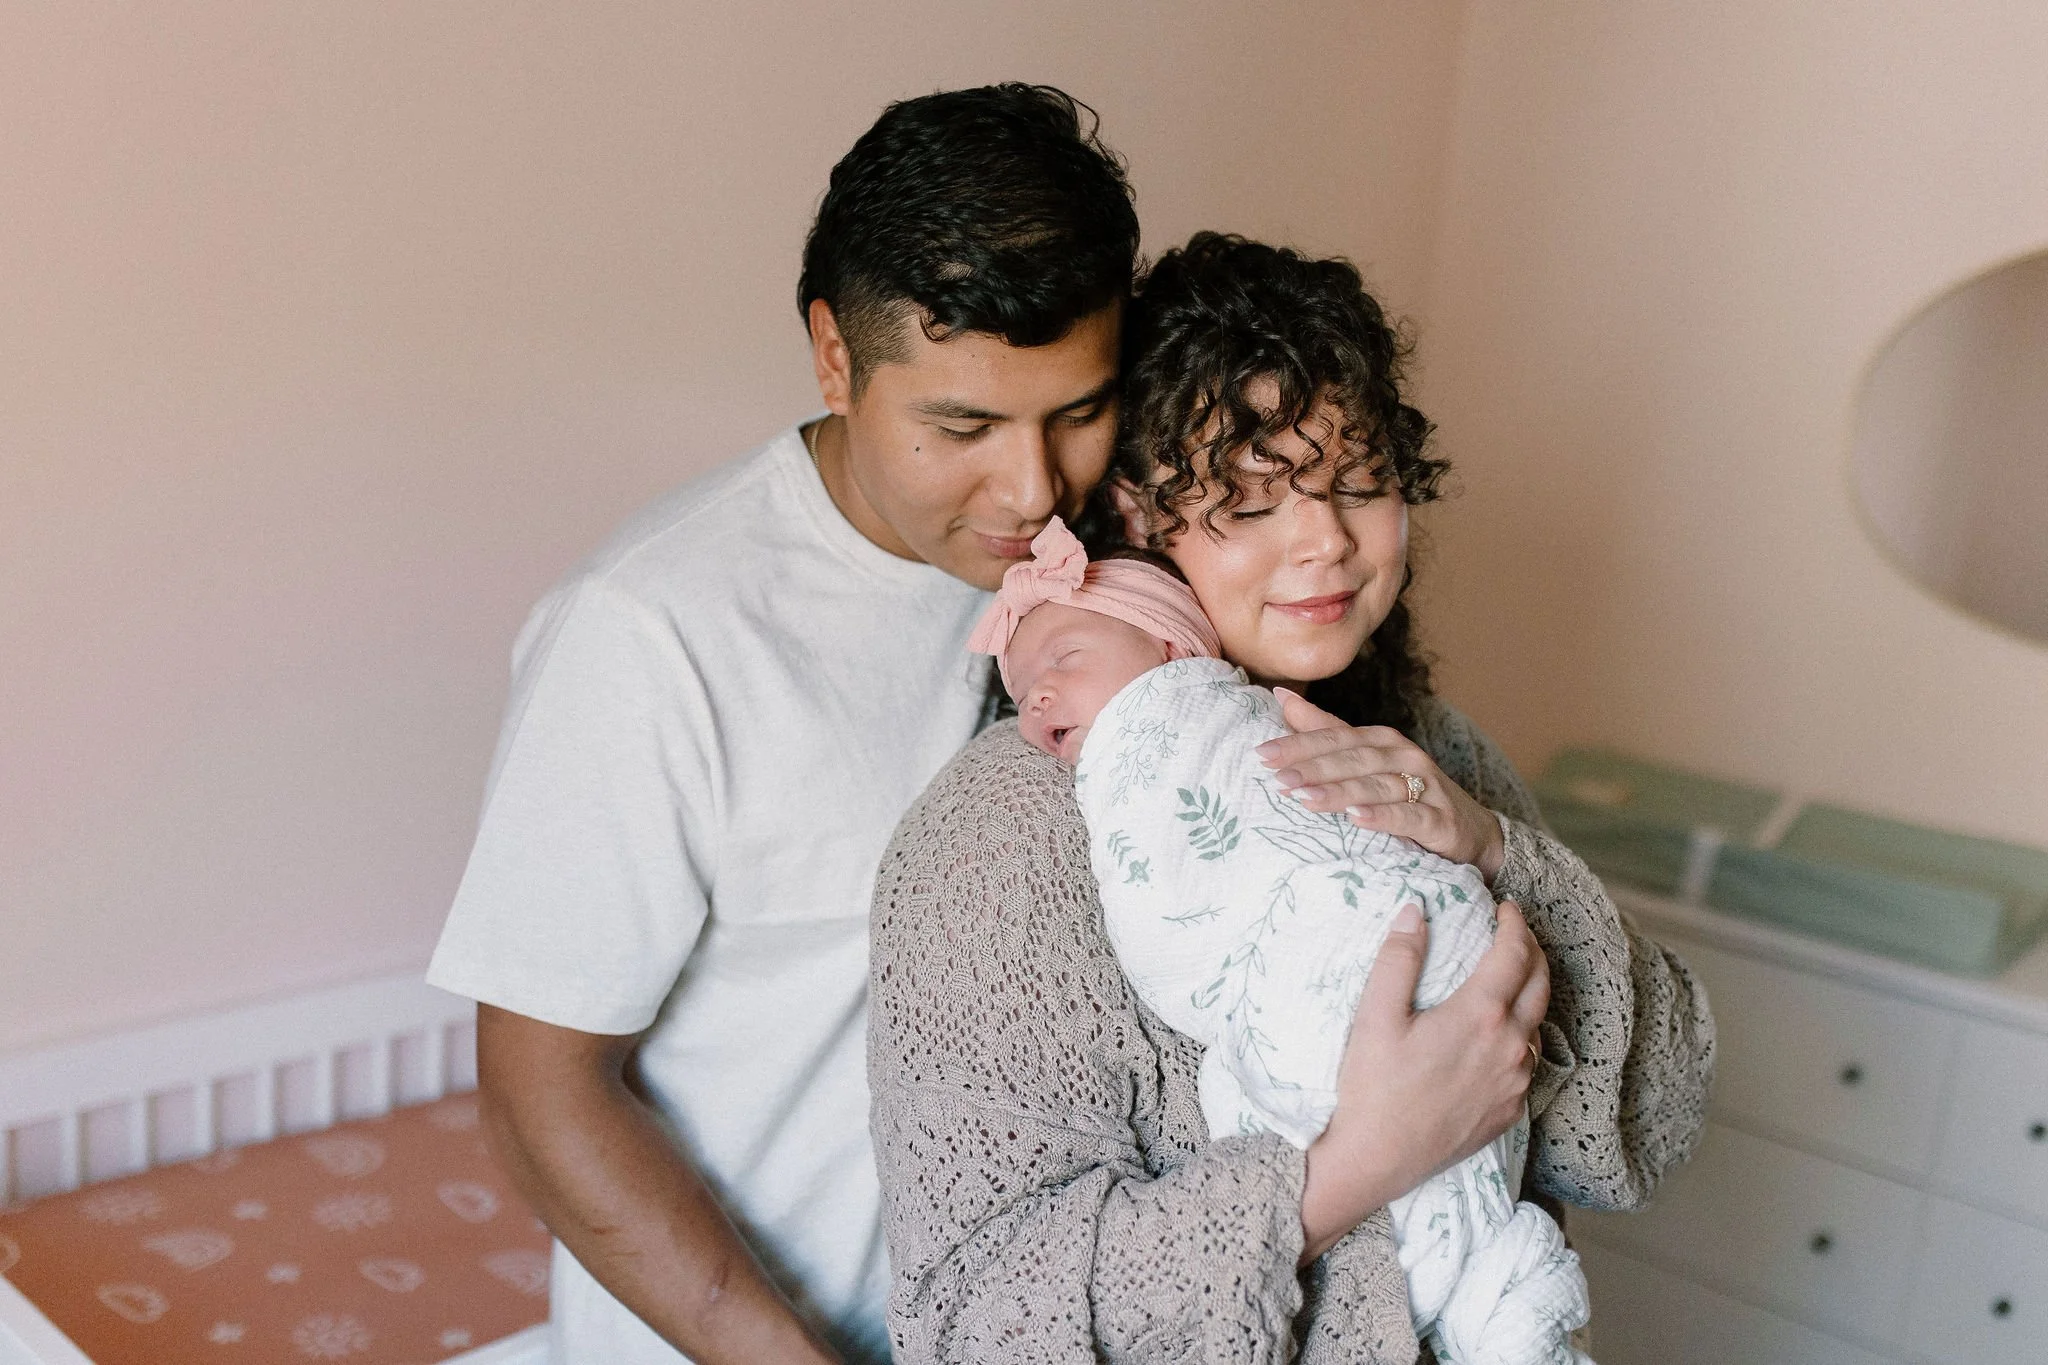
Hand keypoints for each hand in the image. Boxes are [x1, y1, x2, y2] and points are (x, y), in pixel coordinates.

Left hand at [1257, 688, 1505, 882]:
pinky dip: (1383, 816)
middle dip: (1313, 767)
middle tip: (1277, 778)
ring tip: (1304, 799)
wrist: (1470, 830)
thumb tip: (1281, 696)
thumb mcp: (1366, 761)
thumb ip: (1325, 729)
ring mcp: (1425, 786)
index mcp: (1380, 740)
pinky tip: (1357, 819)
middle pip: (1352, 758)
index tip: (1261, 754)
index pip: (1334, 737)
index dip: (1298, 744)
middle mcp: (1403, 755)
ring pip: (1377, 785)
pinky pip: (1409, 816)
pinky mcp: (1440, 819)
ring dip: (1340, 791)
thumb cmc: (1407, 792)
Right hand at [1298, 900, 1548, 1262]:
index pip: (1514, 954)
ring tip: (1509, 977)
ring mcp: (1515, 1083)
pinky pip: (1528, 1062)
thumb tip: (1415, 911)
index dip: (1514, 924)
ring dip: (1530, 993)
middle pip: (1540, 984)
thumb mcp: (1375, 1016)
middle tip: (1515, 932)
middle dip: (1532, 951)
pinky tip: (1499, 1033)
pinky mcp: (1510, 1111)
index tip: (1506, 907)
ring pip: (1538, 1024)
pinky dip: (1521, 1034)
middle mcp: (1510, 1047)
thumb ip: (1399, 958)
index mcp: (1480, 1016)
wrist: (1376, 1159)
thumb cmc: (1371, 1087)